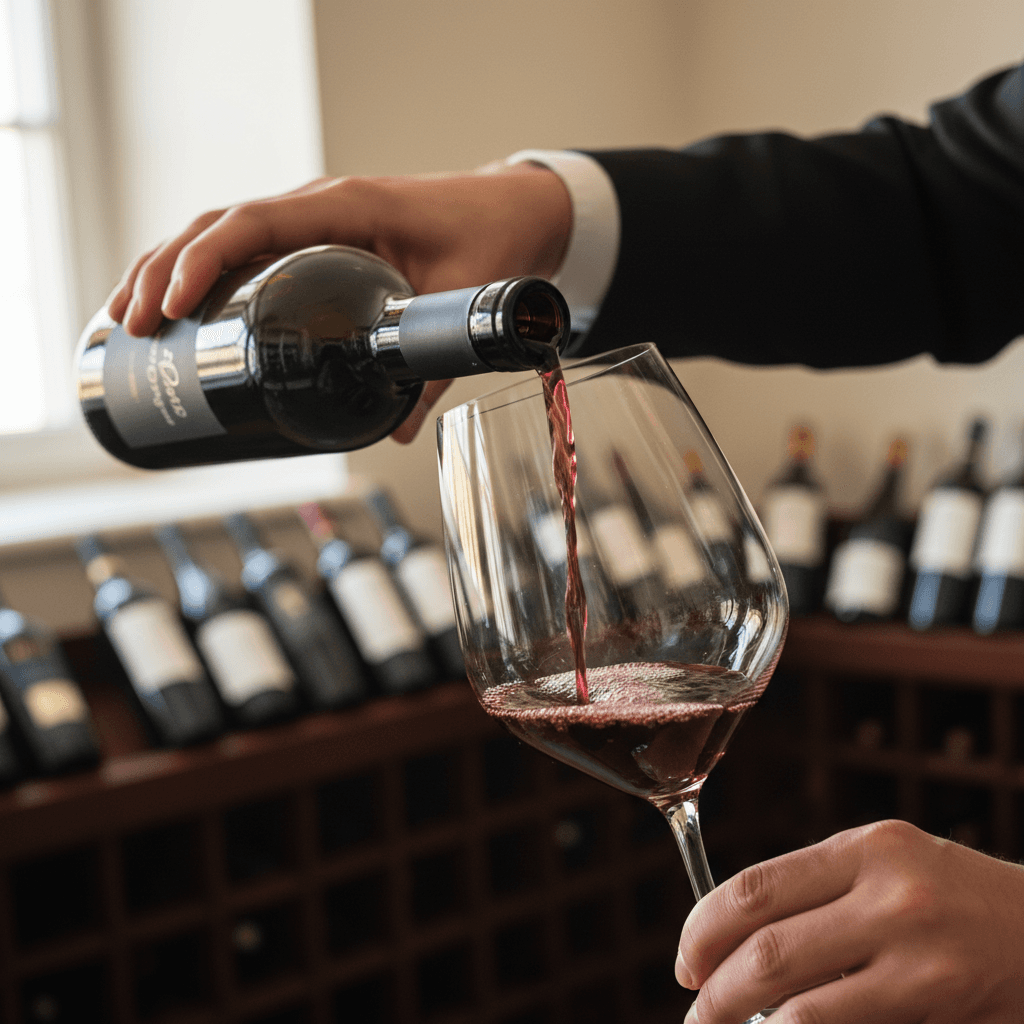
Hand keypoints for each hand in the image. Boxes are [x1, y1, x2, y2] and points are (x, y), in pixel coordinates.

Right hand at [105, 161, 572, 440]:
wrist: (514, 213)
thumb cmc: (491, 241)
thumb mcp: (461, 301)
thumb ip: (433, 368)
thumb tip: (397, 433)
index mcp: (348, 209)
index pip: (254, 223)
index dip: (203, 259)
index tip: (171, 303)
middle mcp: (320, 208)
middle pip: (218, 227)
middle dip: (164, 271)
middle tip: (131, 325)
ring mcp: (313, 222)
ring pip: (222, 234)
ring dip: (168, 269)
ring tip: (130, 319)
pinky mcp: (316, 242)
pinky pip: (248, 249)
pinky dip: (205, 273)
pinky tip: (179, 310)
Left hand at [676, 819, 1023, 1022]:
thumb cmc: (958, 903)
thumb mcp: (891, 870)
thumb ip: (821, 893)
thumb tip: (731, 942)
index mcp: (867, 848)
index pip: (755, 888)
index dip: (703, 928)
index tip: (687, 960)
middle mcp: (891, 894)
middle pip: (768, 949)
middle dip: (716, 991)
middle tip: (697, 1011)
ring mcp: (921, 956)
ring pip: (801, 1006)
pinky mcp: (939, 1002)